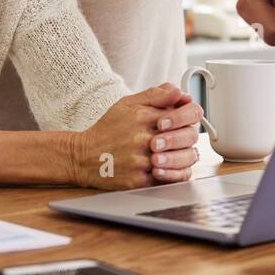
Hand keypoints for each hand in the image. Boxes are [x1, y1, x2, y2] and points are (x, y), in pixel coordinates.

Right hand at [69, 84, 202, 189]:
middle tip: (180, 137)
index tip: (184, 119)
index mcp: (145, 116)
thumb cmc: (109, 129)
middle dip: (189, 135)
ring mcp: (143, 161)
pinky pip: (171, 179)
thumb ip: (156, 95)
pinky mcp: (139, 181)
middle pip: (189, 136)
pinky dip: (175, 173)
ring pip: (184, 159)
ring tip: (173, 152)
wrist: (84, 156)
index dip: (190, 115)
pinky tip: (168, 167)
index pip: (187, 112)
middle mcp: (144, 138)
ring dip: (184, 155)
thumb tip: (180, 93)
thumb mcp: (128, 104)